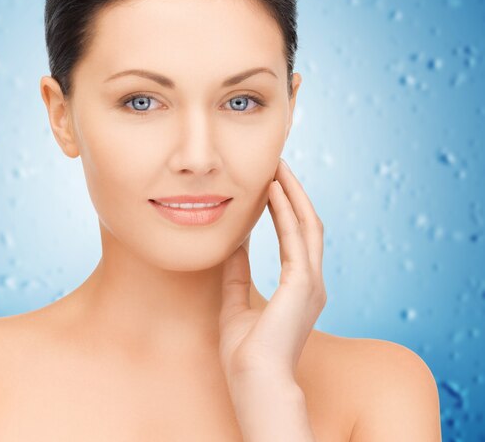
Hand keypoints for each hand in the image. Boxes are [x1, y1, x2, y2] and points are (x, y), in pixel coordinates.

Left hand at [219, 158, 325, 386]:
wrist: (253, 381)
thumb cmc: (245, 352)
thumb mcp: (234, 301)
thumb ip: (237, 271)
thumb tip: (233, 243)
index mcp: (300, 286)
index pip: (297, 235)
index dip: (287, 207)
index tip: (272, 182)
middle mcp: (312, 281)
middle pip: (307, 223)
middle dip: (294, 191)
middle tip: (277, 164)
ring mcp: (311, 282)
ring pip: (307, 224)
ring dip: (292, 193)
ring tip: (277, 167)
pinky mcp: (303, 284)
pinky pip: (295, 239)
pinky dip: (285, 212)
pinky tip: (273, 191)